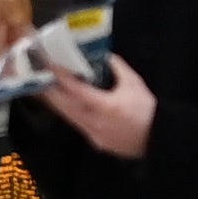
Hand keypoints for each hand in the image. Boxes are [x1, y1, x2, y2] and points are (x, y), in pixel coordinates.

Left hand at [39, 61, 158, 159]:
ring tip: (49, 89)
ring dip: (58, 103)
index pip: (75, 90)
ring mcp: (93, 134)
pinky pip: (78, 125)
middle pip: (64, 106)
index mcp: (104, 106)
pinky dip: (71, 113)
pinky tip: (70, 105)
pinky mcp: (96, 142)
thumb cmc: (147, 110)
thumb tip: (105, 56)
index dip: (61, 77)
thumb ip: (117, 67)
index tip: (50, 65)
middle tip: (39, 77)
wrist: (158, 138)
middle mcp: (94, 122)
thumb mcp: (134, 83)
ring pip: (69, 117)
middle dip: (50, 91)